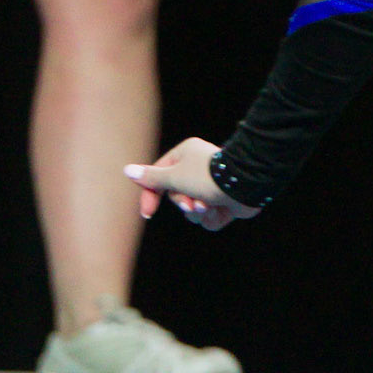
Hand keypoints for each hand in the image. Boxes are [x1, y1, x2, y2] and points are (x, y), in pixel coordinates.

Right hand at [125, 138, 260, 231]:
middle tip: (191, 203)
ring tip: (209, 206)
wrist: (244, 185)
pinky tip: (222, 210)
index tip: (148, 213)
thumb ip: (151, 178)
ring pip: (193, 210)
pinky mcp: (225, 201)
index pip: (159, 177)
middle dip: (183, 204)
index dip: (151, 196)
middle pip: (176, 196)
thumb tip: (128, 170)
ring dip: (198, 212)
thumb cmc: (207, 176)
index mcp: (185, 155)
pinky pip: (209, 217)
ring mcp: (212, 185)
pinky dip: (213, 217)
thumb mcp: (173, 177)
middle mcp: (198, 168)